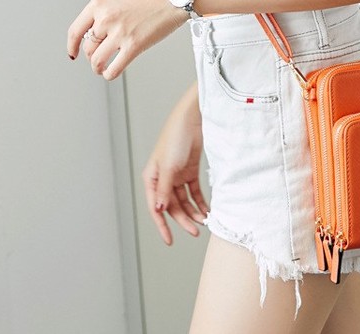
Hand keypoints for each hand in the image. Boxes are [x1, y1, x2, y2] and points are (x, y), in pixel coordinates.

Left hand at [66, 0, 187, 80]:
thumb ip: (105, 14)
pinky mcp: (133, 46)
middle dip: (91, 56)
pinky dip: (109, 74)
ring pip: (97, 61)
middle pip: (88, 48)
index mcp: (99, 5)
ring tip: (102, 68)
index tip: (73, 53)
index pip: (75, 31)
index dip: (72, 46)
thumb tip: (97, 36)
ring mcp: (119, 33)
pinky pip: (113, 68)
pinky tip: (112, 73)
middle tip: (98, 58)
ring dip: (97, 68)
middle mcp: (105, 19)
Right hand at [142, 82, 209, 244]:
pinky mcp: (190, 170)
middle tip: (195, 231)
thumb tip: (160, 209)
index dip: (162, 225)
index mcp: (152, 178)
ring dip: (193, 211)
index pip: (156, 207)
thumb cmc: (176, 137)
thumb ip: (165, 189)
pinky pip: (193, 191)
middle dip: (183, 219)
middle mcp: (163, 178)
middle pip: (172, 205)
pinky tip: (207, 210)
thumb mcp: (169, 166)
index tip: (169, 240)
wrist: (193, 118)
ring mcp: (177, 175)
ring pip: (184, 200)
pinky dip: (200, 201)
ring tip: (205, 221)